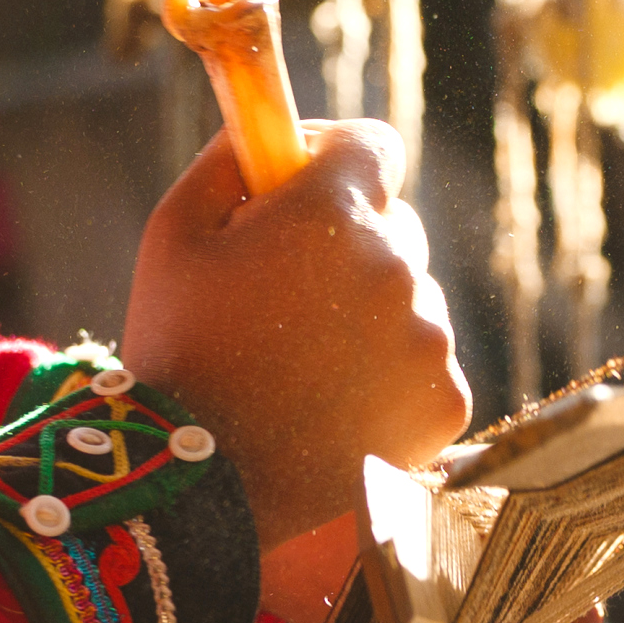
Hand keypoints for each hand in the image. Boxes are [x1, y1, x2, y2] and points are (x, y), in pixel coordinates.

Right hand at [121, 121, 469, 622]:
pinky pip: (424, 364)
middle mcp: (399, 263)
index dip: (336, 163)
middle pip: (394, 226)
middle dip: (349, 247)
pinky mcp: (449, 398)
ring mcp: (430, 335)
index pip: (375, 145)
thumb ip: (229, 162)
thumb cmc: (178, 355)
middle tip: (286, 300)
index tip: (306, 190)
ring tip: (302, 370)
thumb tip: (268, 131)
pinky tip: (334, 409)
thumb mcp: (174, 236)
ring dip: (369, 317)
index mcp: (333, 211)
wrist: (209, 491)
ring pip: (409, 299)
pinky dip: (390, 379)